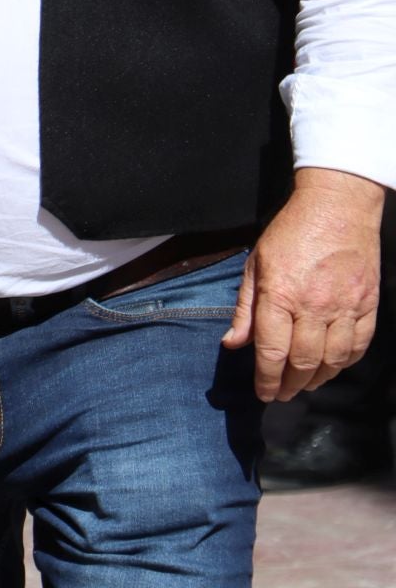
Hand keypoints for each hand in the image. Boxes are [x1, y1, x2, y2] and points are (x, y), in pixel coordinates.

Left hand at [224, 167, 384, 401]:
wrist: (337, 206)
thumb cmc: (290, 232)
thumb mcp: (256, 264)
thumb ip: (246, 307)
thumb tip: (232, 343)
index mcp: (280, 294)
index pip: (271, 350)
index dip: (265, 378)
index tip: (262, 393)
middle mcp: (314, 305)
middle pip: (303, 361)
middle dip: (290, 385)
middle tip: (280, 395)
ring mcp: (346, 306)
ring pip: (333, 359)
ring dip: (318, 379)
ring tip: (304, 386)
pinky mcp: (368, 304)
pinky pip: (359, 344)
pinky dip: (345, 362)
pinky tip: (332, 368)